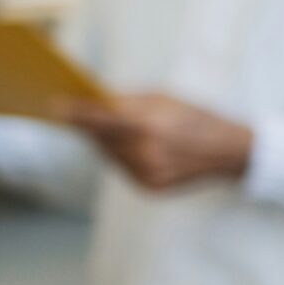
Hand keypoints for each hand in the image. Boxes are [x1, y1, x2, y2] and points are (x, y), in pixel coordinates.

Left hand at [65, 93, 252, 191]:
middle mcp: (145, 152)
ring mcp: (146, 173)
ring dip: (106, 141)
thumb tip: (94, 101)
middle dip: (88, 127)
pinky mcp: (149, 187)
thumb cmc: (196, 117)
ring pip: (109, 155)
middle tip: (73, 114)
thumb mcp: (165, 98)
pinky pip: (123, 168)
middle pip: (100, 139)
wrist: (228, 151)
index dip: (76, 113)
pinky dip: (123, 156)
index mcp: (149, 124)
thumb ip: (129, 100)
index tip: (55, 107)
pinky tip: (135, 146)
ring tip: (114, 128)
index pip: (100, 119)